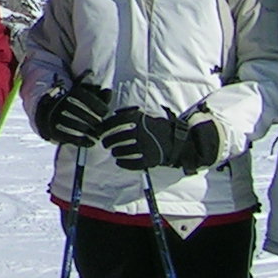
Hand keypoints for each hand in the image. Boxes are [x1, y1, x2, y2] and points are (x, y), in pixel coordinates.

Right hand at [35, 81, 111, 145]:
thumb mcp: (86, 99)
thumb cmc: (75, 106)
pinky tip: (91, 143)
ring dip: (87, 130)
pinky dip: (81, 141)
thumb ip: (98, 96)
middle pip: (76, 109)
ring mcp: (54, 117)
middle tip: (102, 125)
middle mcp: (58, 103)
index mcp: (67, 93)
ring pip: (72, 123)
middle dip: (92, 118)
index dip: (95, 103)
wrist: (51, 117)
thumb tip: (109, 91)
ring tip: (98, 135)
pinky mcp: (53, 130)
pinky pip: (67, 136)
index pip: (81, 95)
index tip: (105, 111)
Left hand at [101, 108, 221, 172]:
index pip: (116, 121)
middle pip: (117, 137)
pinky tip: (119, 162)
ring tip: (113, 151)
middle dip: (108, 141)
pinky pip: (133, 163)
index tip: (99, 130)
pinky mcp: (150, 159)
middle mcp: (142, 133)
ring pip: (123, 150)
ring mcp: (146, 147)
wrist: (179, 141)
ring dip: (115, 151)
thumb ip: (131, 114)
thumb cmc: (160, 128)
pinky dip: (123, 163)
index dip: (104, 126)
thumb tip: (114, 113)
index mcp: (140, 120)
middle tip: (105, 143)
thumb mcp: (146, 116)